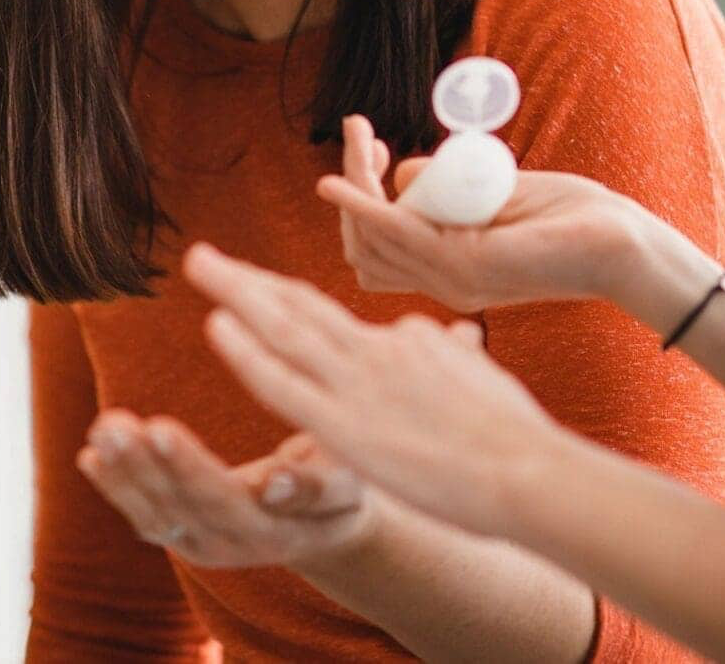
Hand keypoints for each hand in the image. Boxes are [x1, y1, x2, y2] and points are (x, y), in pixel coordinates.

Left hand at [77, 413, 374, 570]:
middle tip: (113, 424)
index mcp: (272, 530)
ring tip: (102, 428)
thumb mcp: (346, 482)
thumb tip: (273, 484)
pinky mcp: (186, 537)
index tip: (160, 428)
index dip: (187, 465)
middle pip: (179, 506)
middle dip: (142, 464)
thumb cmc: (342, 485)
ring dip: (123, 472)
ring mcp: (204, 546)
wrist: (329, 522)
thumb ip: (314, 486)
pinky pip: (145, 516)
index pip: (221, 497)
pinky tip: (91, 455)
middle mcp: (232, 546)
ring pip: (155, 513)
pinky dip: (116, 486)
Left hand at [183, 242, 574, 540]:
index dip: (288, 302)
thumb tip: (442, 336)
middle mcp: (374, 350)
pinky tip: (215, 326)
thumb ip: (447, 357)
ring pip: (282, 327)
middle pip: (299, 305)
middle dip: (248, 281)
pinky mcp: (345, 424)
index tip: (255, 288)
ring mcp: (357, 384)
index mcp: (403, 342)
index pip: (337, 321)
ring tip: (197, 264)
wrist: (526, 468)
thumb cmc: (513, 436)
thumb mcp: (479, 376)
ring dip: (236, 292)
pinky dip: (246, 352)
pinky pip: (283, 382)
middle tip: (203, 256)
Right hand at [320, 114, 653, 312]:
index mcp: (448, 272)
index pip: (376, 249)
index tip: (368, 143)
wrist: (623, 244)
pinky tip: (341, 182)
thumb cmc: (570, 219)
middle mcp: (443, 282)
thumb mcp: (497, 195)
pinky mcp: (465, 264)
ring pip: (370, 239)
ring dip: (354, 184)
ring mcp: (451, 278)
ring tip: (359, 138)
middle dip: (350, 187)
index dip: (358, 200)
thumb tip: (403, 173)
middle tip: (359, 134)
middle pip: (362, 246)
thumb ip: (450, 189)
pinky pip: (395, 234)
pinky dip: (361, 207)